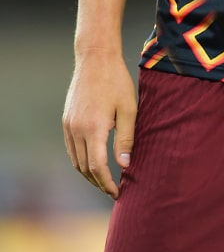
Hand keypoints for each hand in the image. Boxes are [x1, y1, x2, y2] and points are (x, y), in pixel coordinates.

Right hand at [62, 51, 136, 198]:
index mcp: (94, 128)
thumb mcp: (129, 108)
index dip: (107, 183)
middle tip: (113, 190)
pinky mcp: (66, 120)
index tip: (118, 193)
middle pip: (84, 168)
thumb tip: (125, 165)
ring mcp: (68, 125)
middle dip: (98, 182)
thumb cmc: (117, 81)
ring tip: (105, 180)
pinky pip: (71, 148)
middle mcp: (76, 129)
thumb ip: (126, 139)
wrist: (95, 58)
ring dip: (89, 174)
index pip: (97, 167)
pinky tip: (93, 162)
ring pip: (75, 160)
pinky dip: (81, 160)